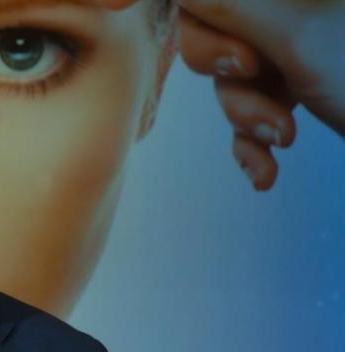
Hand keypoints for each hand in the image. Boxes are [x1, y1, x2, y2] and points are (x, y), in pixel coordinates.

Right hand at [179, 0, 344, 189]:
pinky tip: (265, 172)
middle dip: (228, 70)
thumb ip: (231, 4)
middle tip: (253, 78)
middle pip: (218, 28)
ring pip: (236, 74)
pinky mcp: (305, 85)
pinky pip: (257, 106)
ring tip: (279, 139)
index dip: (208, 21)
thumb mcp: (297, 41)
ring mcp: (302, 46)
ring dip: (246, 115)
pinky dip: (256, 141)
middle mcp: (299, 8)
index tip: (238, 53)